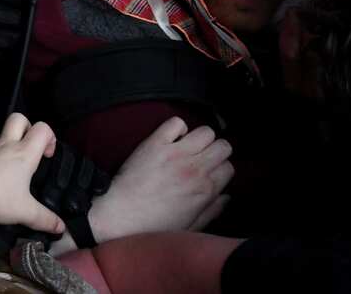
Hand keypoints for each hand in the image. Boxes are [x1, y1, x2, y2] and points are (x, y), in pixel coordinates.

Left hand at [0, 114, 64, 232]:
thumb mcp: (25, 212)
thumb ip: (45, 219)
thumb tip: (61, 228)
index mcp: (23, 153)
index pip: (42, 128)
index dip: (49, 136)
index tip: (46, 155)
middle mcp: (5, 144)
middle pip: (18, 118)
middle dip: (27, 127)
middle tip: (28, 149)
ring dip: (6, 142)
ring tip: (7, 166)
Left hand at [87, 117, 232, 242]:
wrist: (121, 216)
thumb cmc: (154, 226)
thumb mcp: (191, 227)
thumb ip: (212, 210)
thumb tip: (226, 196)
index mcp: (206, 190)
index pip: (229, 167)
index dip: (220, 169)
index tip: (210, 172)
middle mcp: (195, 169)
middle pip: (223, 146)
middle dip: (215, 151)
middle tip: (201, 157)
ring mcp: (175, 154)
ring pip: (205, 131)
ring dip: (199, 138)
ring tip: (187, 147)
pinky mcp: (155, 143)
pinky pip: (176, 123)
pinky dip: (176, 128)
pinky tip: (170, 138)